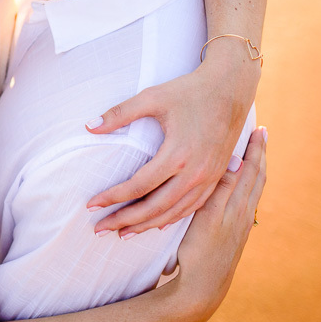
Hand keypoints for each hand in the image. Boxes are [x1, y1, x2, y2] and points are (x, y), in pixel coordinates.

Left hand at [86, 50, 259, 235]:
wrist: (231, 89)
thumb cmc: (189, 91)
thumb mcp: (152, 97)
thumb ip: (120, 113)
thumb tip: (89, 126)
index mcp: (177, 155)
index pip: (138, 186)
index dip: (112, 197)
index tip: (91, 205)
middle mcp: (194, 173)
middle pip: (154, 207)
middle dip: (124, 220)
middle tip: (99, 229)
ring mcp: (208, 178)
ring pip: (173, 212)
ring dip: (147, 225)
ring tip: (122, 233)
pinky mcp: (216, 178)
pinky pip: (192, 207)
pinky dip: (172, 218)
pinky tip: (157, 224)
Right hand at [174, 126, 266, 321]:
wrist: (204, 287)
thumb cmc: (201, 253)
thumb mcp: (208, 218)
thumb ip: (221, 189)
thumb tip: (236, 160)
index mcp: (238, 206)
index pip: (252, 170)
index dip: (256, 149)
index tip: (260, 128)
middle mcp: (244, 213)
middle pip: (258, 177)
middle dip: (260, 154)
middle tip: (261, 133)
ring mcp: (241, 224)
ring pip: (253, 190)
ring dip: (255, 169)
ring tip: (254, 154)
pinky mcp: (234, 234)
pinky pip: (246, 201)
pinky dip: (248, 185)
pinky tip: (240, 186)